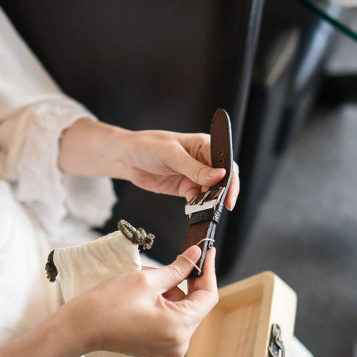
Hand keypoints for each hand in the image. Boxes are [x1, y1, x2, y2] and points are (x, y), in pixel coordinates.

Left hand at [58, 119, 239, 209]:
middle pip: (222, 180)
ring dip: (209, 202)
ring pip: (210, 192)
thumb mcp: (172, 156)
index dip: (230, 180)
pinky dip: (197, 207)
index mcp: (204, 145)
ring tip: (204, 210)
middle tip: (219, 208)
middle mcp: (202, 160)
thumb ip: (196, 168)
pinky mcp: (184, 188)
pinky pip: (197, 200)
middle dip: (221, 194)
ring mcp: (194, 175)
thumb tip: (221, 175)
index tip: (229, 196)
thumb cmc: (147, 147)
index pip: (226, 163)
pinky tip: (194, 211)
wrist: (126, 158)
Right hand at [68, 245, 218, 356]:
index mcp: (180, 328)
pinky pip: (170, 321)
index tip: (207, 251)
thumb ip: (178, 268)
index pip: (208, 296)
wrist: (81, 327)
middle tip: (167, 263)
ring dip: (170, 292)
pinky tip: (143, 295)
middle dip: (183, 281)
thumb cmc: (109, 304)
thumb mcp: (147, 280)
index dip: (208, 270)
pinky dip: (163, 304)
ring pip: (181, 311)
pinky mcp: (156, 348)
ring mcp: (167, 349)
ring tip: (146, 281)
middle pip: (194, 305)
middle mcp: (178, 344)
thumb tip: (196, 255)